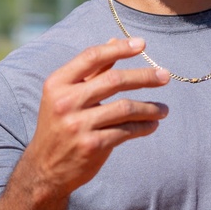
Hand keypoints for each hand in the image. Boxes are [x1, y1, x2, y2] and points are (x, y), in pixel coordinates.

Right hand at [23, 37, 169, 196]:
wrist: (45, 169)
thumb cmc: (59, 126)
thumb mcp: (66, 95)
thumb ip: (91, 70)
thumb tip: (114, 40)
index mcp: (57, 84)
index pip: (92, 57)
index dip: (119, 48)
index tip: (142, 44)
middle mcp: (66, 102)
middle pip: (114, 80)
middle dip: (144, 77)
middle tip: (165, 76)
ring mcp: (78, 125)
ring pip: (125, 108)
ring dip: (149, 108)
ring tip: (163, 109)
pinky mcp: (92, 145)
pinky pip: (126, 131)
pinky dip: (143, 127)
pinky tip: (152, 125)